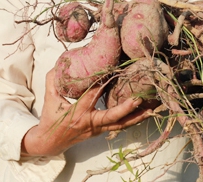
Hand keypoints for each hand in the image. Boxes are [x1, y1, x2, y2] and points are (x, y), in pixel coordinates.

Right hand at [21, 68, 151, 155]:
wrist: (50, 141)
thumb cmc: (51, 116)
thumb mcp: (50, 96)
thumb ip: (55, 78)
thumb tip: (63, 61)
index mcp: (78, 112)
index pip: (93, 95)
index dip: (103, 83)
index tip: (114, 69)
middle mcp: (90, 122)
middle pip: (111, 117)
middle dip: (126, 109)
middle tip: (139, 99)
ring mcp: (98, 129)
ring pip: (120, 124)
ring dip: (137, 117)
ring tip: (152, 108)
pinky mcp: (102, 131)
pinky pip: (120, 126)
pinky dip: (133, 120)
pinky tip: (146, 113)